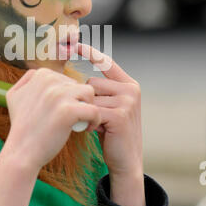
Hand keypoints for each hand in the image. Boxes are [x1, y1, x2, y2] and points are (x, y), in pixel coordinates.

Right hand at [5, 67, 100, 171]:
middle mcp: (48, 80)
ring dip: (89, 107)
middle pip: (79, 85)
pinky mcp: (68, 110)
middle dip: (79, 102)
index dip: (69, 96)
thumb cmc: (23, 128)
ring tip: (82, 121)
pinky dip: (95, 120)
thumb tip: (40, 74)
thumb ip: (27, 80)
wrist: (21, 152)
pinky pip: (94, 110)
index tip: (63, 111)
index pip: (67, 80)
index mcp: (40, 74)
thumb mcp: (14, 96)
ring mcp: (58, 94)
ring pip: (89, 94)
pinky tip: (87, 128)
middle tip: (72, 120)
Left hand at [75, 43, 142, 178]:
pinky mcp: (120, 114)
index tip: (75, 44)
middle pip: (92, 83)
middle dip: (87, 101)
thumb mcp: (108, 108)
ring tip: (98, 125)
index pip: (107, 63)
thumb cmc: (112, 133)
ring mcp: (127, 101)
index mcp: (128, 84)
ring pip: (90, 97)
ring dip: (88, 112)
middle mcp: (130, 89)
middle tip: (96, 118)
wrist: (126, 160)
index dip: (91, 53)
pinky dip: (90, 121)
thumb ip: (101, 93)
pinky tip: (97, 131)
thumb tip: (77, 81)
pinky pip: (93, 111)